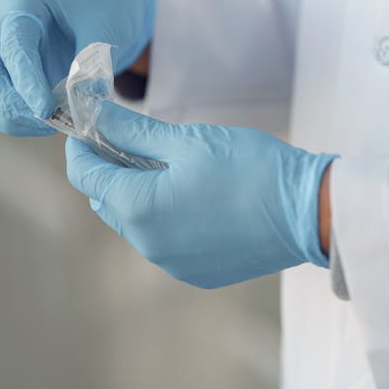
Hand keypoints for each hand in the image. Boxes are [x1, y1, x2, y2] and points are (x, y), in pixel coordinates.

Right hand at [0, 0, 154, 135]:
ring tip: (54, 123)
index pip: (13, 46)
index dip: (26, 81)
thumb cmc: (105, 9)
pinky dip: (17, 121)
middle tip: (48, 122)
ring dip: (12, 117)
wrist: (104, 6)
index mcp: (23, 2)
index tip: (45, 110)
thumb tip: (78, 105)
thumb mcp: (107, 28)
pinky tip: (48, 122)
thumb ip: (92, 63)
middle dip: (9, 105)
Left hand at [65, 101, 335, 287]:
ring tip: (166, 165)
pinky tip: (191, 197)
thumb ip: (133, 130)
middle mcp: (147, 245)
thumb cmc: (250, 168)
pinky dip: (163, 218)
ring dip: (137, 194)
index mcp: (139, 208)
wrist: (308, 213)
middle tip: (130, 138)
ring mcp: (172, 264)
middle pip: (108, 201)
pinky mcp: (196, 273)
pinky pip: (163, 242)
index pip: (86, 175)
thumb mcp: (188, 140)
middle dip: (110, 169)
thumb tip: (94, 115)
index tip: (89, 123)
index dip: (81, 146)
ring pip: (135, 223)